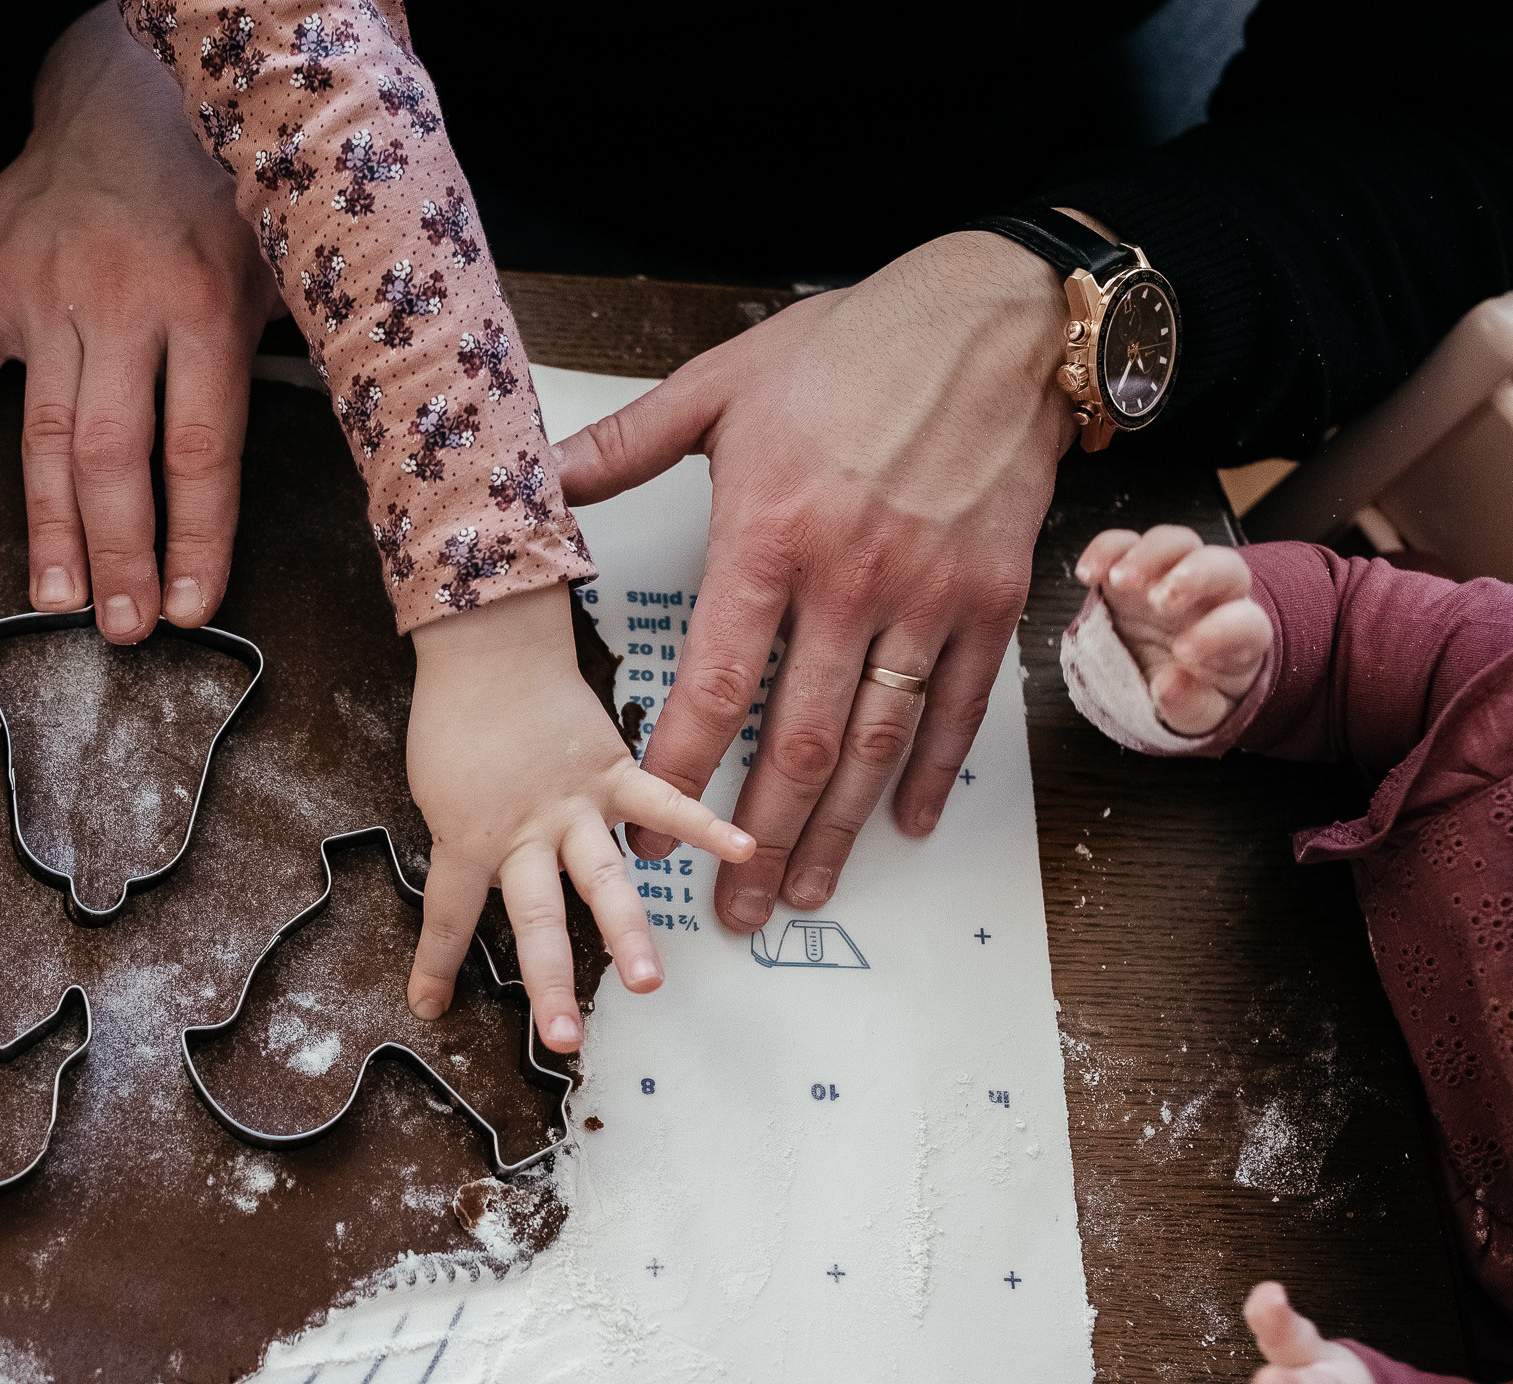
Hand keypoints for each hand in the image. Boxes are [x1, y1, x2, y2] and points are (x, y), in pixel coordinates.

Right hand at [0, 0, 280, 642]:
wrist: (127, 91)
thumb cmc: (212, 188)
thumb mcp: (278, 264)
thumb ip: (277, 357)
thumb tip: (329, 450)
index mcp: (205, 308)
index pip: (201, 453)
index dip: (199, 540)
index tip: (196, 608)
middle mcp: (123, 307)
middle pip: (117, 461)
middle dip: (120, 557)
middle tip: (121, 630)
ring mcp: (46, 298)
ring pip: (45, 437)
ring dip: (48, 529)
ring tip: (53, 602)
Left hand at [405, 589, 755, 1052]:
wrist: (486, 647)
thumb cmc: (455, 717)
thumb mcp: (437, 791)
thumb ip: (468, 839)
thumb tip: (487, 876)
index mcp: (468, 838)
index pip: (448, 916)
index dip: (436, 965)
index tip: (430, 1008)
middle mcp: (524, 834)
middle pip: (536, 920)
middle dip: (551, 982)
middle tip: (563, 1036)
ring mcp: (573, 807)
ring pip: (603, 880)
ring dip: (628, 932)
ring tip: (650, 980)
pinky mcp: (612, 773)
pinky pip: (663, 802)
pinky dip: (704, 825)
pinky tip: (744, 848)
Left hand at [554, 227, 1082, 930]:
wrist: (996, 317)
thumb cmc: (854, 345)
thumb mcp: (722, 386)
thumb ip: (625, 446)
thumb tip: (541, 479)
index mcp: (769, 538)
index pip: (713, 684)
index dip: (677, 769)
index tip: (648, 832)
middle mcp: (849, 582)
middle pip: (794, 741)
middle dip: (756, 839)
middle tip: (731, 912)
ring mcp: (926, 598)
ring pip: (873, 742)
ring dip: (838, 832)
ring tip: (806, 894)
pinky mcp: (990, 599)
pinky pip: (957, 707)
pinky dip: (930, 773)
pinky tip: (902, 824)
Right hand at [1076, 524, 1271, 734]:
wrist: (1167, 672)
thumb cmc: (1192, 692)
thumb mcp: (1201, 718)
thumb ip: (1191, 707)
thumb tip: (1167, 685)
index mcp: (1240, 636)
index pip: (1245, 623)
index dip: (1219, 632)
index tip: (1184, 652)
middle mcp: (1211, 597)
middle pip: (1220, 564)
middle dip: (1192, 576)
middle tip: (1160, 600)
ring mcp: (1170, 576)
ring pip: (1175, 542)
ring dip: (1148, 555)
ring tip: (1119, 581)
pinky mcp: (1132, 569)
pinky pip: (1123, 543)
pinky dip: (1105, 550)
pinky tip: (1088, 574)